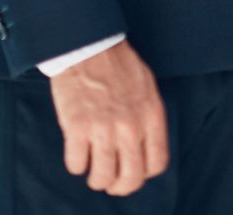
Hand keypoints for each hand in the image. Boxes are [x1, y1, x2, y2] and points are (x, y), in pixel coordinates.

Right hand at [47, 40, 169, 195]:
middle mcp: (131, 127)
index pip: (156, 164)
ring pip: (102, 178)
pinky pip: (76, 165)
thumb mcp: (148, 90)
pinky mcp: (77, 128)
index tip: (132, 170)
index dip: (143, 174)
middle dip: (119, 187)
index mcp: (152, 117)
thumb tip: (145, 147)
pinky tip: (77, 152)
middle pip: (130, 179)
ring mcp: (104, 129)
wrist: (89, 46)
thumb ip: (148, 119)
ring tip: (92, 168)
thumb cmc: (119, 66)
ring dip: (96, 178)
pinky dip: (75, 164)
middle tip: (110, 182)